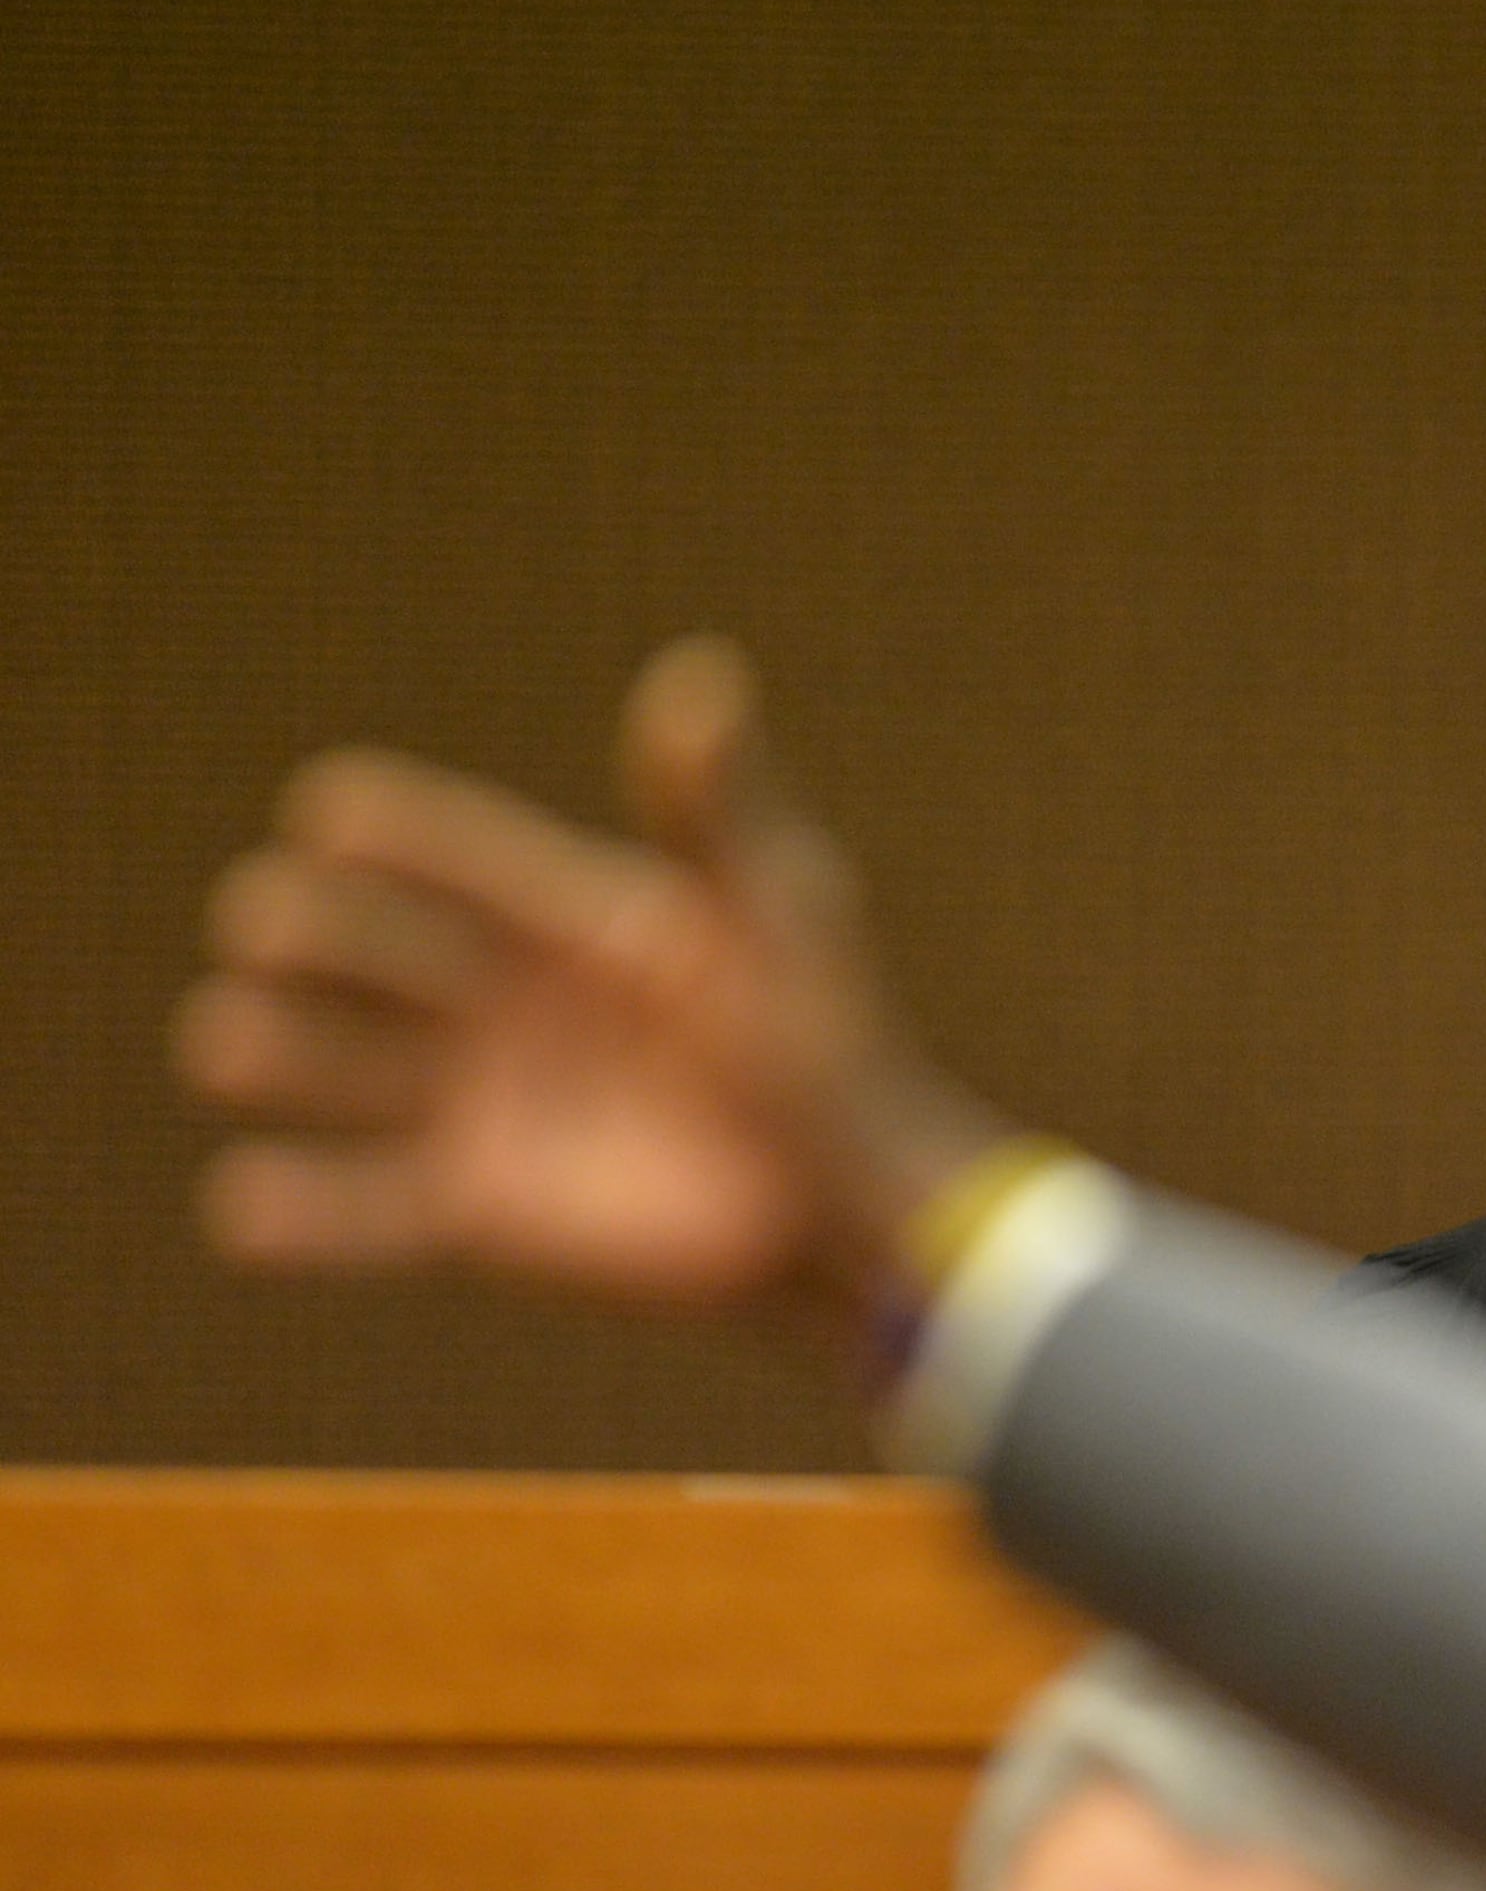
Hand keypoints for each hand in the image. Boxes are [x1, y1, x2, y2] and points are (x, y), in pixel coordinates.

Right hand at [177, 637, 1010, 1312]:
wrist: (853, 1204)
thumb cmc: (833, 1046)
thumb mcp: (778, 914)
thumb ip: (719, 811)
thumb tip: (700, 675)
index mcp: (560, 916)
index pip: (442, 853)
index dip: (384, 831)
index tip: (328, 813)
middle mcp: (497, 1003)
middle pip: (359, 948)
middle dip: (302, 930)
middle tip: (269, 927)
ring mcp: (479, 1106)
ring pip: (328, 1067)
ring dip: (264, 1050)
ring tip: (226, 1044)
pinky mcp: (478, 1212)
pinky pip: (363, 1210)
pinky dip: (295, 1215)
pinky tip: (243, 1211)